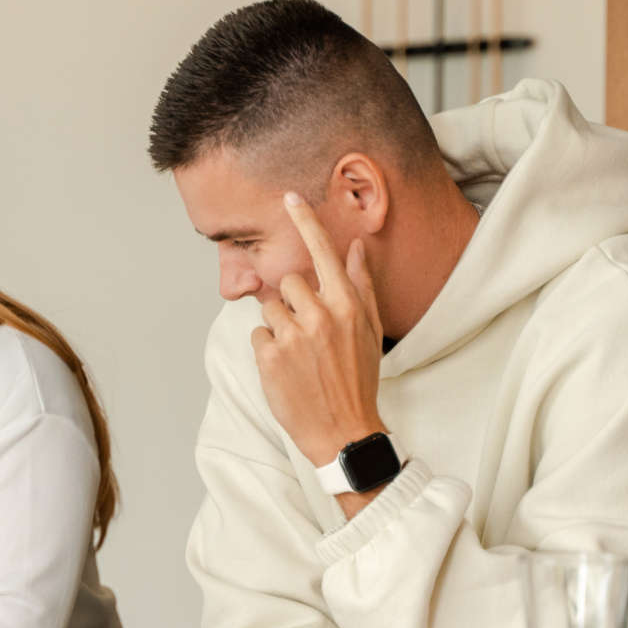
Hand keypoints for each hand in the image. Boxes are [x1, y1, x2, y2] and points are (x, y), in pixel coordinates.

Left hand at [251, 193, 386, 466]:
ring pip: (269, 307)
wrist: (344, 430)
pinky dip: (267, 348)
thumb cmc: (357, 378)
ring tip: (298, 353)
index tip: (289, 197)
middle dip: (291, 301)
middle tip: (307, 333)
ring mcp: (293, 336)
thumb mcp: (369, 330)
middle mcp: (320, 315)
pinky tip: (287, 368)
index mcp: (346, 305)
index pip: (321, 252)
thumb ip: (361, 285)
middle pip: (287, 282)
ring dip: (278, 325)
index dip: (305, 221)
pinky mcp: (270, 357)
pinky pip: (258, 334)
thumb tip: (356, 247)